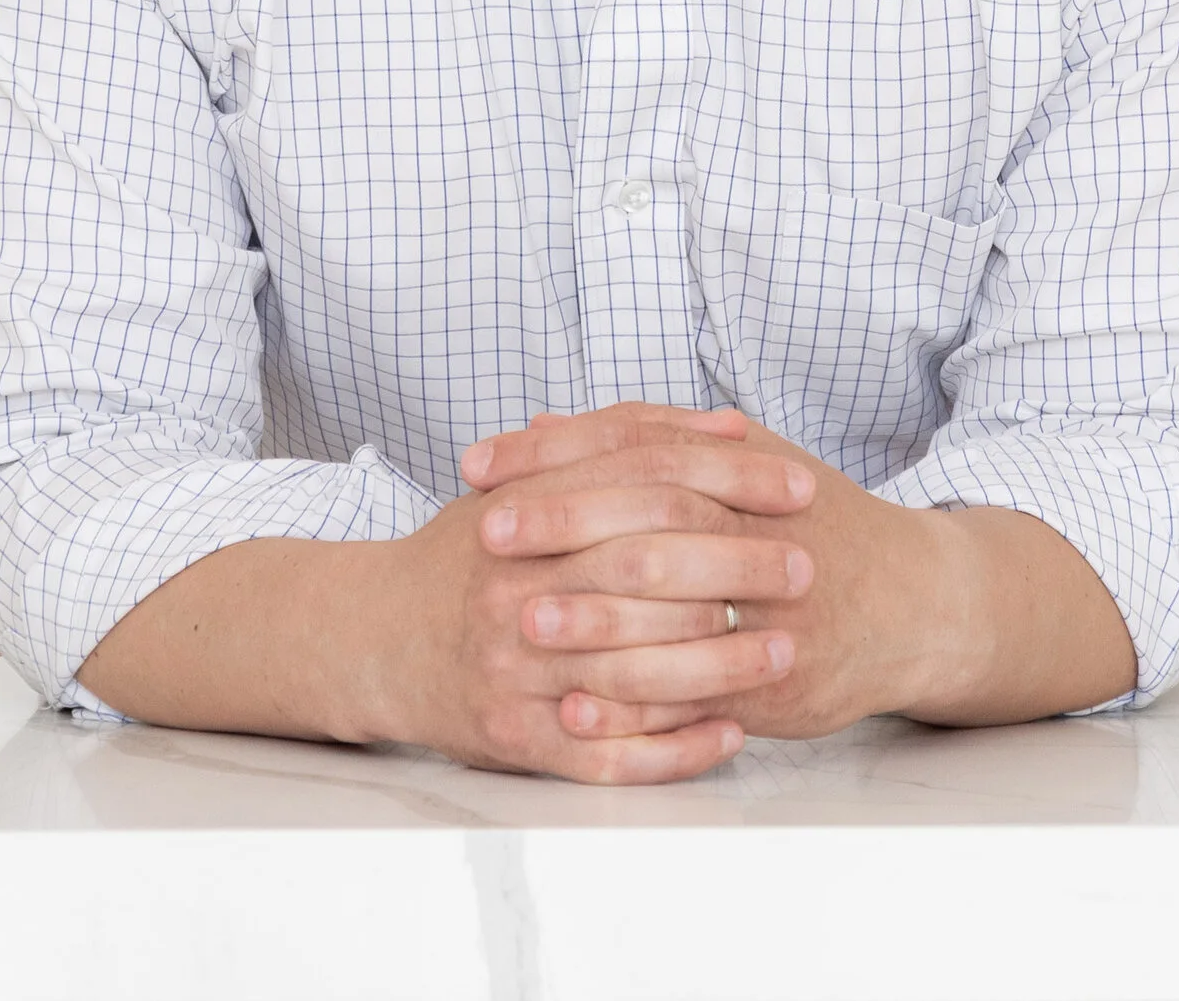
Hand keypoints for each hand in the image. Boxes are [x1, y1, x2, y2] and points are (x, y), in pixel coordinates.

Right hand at [370, 402, 816, 780]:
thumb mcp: (529, 479)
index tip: (797, 485)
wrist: (371, 635)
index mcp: (526, 510)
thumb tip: (725, 426)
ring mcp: (514, 667)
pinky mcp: (513, 738)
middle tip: (807, 565)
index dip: (729, 479)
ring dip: (720, 662)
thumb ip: (623, 445)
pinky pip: (607, 753)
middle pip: (647, 567)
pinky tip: (730, 734)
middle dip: (737, 565)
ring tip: (786, 651)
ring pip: (634, 665)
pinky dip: (674, 748)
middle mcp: (517, 585)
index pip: (646, 480)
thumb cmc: (470, 554)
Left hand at [467, 408, 937, 744]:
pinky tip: (579, 708)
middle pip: (655, 519)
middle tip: (486, 535)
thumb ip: (643, 440)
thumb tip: (543, 424)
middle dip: (567, 525)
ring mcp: (775, 610)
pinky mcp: (780, 684)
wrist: (916, 602)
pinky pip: (701, 699)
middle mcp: (761, 530)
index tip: (482, 465)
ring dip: (596, 621)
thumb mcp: (740, 461)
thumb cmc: (809, 522)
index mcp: (742, 467)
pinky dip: (638, 705)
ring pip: (679, 613)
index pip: (639, 446)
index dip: (557, 454)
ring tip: (520, 623)